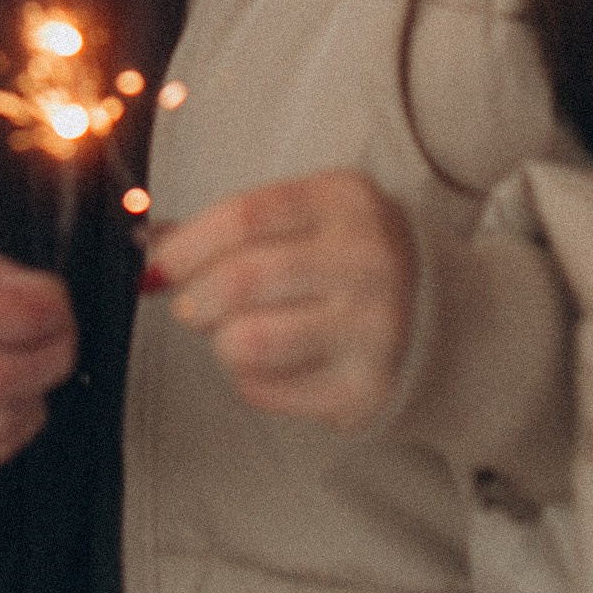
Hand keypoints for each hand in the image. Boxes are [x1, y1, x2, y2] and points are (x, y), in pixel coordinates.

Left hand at [148, 173, 415, 432]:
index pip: (244, 217)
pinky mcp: (363, 390)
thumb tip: (146, 239)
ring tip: (233, 331)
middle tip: (194, 304)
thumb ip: (233, 225)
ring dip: (218, 340)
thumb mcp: (310, 218)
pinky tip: (271, 361)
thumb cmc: (351, 260)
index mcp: (347, 202)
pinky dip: (247, 377)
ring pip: (246, 341)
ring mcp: (372, 329)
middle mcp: (367, 261)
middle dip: (196, 297)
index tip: (162, 264)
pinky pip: (264, 389)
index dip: (187, 244)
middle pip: (240, 280)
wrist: (446, 319)